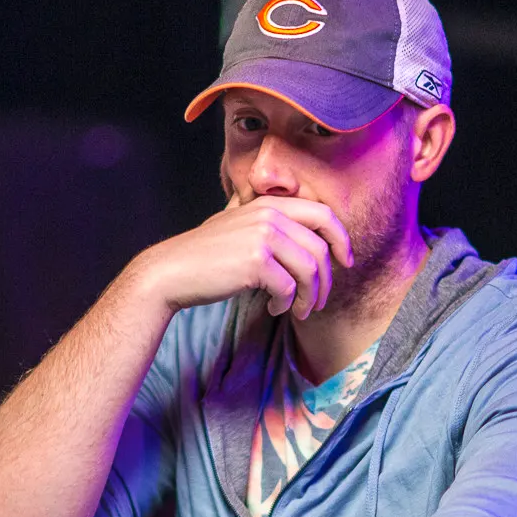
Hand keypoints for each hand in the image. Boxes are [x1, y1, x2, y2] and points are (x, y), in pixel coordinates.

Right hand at [137, 196, 352, 320]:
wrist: (172, 271)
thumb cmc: (205, 254)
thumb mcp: (234, 221)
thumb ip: (260, 214)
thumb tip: (283, 214)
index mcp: (269, 204)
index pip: (323, 215)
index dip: (341, 240)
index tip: (344, 263)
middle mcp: (270, 215)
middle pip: (321, 248)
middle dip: (326, 281)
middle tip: (318, 302)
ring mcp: (263, 236)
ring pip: (309, 271)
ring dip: (309, 298)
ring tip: (298, 311)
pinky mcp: (256, 261)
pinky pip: (288, 288)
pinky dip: (285, 303)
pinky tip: (273, 307)